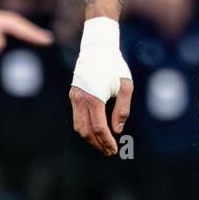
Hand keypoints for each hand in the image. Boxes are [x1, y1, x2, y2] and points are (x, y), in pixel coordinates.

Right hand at [69, 17, 132, 156]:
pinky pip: (77, 116)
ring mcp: (74, 97)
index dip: (106, 141)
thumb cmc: (114, 66)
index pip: (99, 127)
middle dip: (97, 144)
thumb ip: (122, 109)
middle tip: (108, 152)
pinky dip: (85, 127)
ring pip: (78, 125)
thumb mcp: (125, 86)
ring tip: (102, 144)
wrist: (97, 47)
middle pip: (85, 131)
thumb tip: (117, 130)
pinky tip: (96, 131)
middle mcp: (80, 99)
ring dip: (89, 137)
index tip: (113, 150)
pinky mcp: (73, 94)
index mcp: (94, 98)